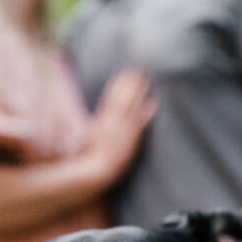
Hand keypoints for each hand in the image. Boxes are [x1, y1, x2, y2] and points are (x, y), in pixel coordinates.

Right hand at [86, 69, 155, 185]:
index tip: (122, 73)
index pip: (110, 97)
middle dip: (130, 83)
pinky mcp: (131, 139)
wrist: (97, 171)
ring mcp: (123, 129)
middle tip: (137, 70)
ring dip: (139, 92)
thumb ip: (94, 126)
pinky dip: (147, 111)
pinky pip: (140, 121)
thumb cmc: (89, 157)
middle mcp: (113, 121)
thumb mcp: (87, 136)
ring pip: (132, 105)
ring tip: (146, 80)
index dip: (118, 84)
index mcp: (102, 119)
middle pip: (123, 96)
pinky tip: (154, 103)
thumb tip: (94, 121)